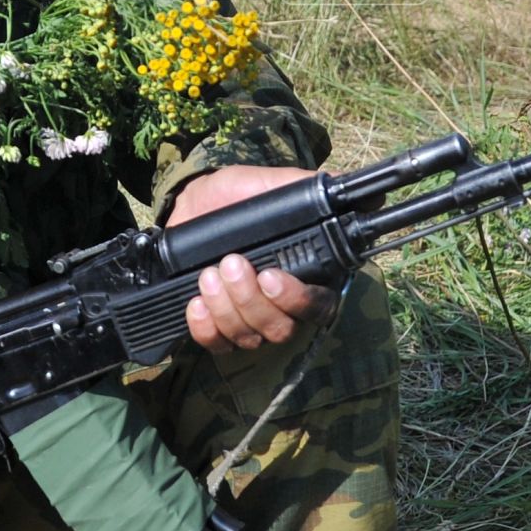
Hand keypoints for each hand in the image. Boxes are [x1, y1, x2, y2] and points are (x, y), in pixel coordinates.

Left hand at [166, 165, 335, 355]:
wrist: (193, 204)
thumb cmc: (236, 196)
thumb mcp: (267, 185)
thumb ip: (301, 187)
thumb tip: (338, 184)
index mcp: (306, 274)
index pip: (319, 305)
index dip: (297, 299)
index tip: (270, 277)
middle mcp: (282, 306)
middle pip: (281, 329)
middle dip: (251, 300)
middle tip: (231, 264)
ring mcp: (250, 321)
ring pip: (249, 338)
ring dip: (226, 309)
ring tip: (207, 274)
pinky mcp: (218, 327)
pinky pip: (218, 346)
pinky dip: (206, 329)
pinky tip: (196, 303)